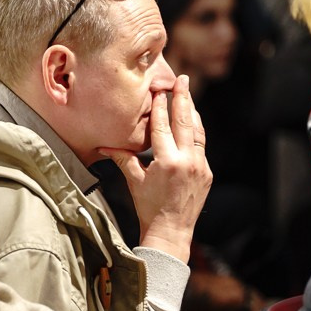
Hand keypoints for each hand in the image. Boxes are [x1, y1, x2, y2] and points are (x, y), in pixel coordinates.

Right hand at [100, 75, 210, 262]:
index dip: (160, 106)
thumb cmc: (148, 207)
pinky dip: (196, 131)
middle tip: (182, 79)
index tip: (159, 90)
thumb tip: (103, 144)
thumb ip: (123, 158)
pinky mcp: (206, 172)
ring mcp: (199, 166)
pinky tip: (192, 121)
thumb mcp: (134, 181)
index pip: (162, 126)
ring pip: (197, 131)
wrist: (171, 231)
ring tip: (187, 95)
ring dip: (192, 112)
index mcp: (166, 161)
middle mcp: (186, 161)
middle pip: (184, 121)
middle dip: (183, 98)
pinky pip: (201, 145)